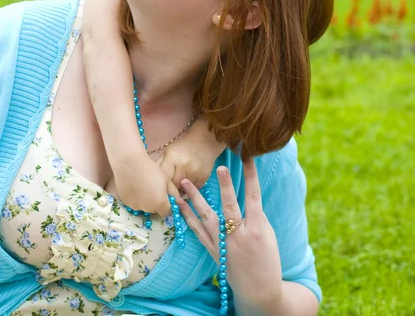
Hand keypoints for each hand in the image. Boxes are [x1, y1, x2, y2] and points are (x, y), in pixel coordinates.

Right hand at [113, 152, 178, 216]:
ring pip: (143, 207)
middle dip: (155, 202)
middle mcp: (147, 209)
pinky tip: (133, 187)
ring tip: (142, 186)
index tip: (163, 195)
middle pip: (154, 210)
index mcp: (159, 204)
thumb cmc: (150, 169)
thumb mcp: (166, 179)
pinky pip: (133, 203)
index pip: (166, 212)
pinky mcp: (125, 203)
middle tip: (152, 188)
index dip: (166, 204)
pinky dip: (134, 198)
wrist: (129, 163)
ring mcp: (135, 206)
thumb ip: (174, 193)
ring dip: (144, 201)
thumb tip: (179, 202)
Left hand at [157, 118, 224, 187]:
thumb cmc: (182, 147)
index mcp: (172, 157)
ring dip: (179, 190)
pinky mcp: (203, 178)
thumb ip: (160, 166)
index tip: (159, 187)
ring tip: (178, 185)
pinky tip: (188, 183)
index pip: (163, 177)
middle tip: (168, 188)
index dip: (160, 184)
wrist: (205, 142)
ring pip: (182, 190)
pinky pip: (192, 191)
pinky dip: (188, 189)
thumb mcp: (168, 152)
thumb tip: (152, 181)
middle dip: (170, 188)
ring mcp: (195, 173)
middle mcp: (183, 165)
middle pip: (172, 186)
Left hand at [179, 161, 283, 314]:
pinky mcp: (214, 252)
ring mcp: (225, 244)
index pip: (254, 197)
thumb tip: (245, 195)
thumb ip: (255, 216)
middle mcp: (240, 236)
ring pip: (207, 217)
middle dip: (225, 186)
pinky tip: (180, 205)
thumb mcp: (268, 236)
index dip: (251, 176)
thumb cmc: (268, 261)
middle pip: (230, 206)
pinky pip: (198, 232)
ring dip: (195, 198)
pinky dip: (188, 217)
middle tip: (220, 167)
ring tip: (183, 182)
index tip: (247, 157)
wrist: (261, 292)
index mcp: (258, 230)